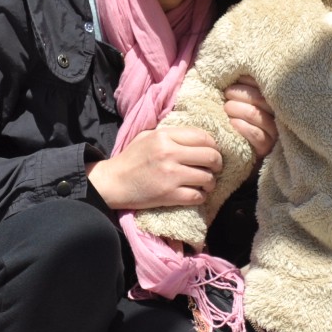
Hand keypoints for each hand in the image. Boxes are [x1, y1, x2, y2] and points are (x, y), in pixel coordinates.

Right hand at [87, 125, 221, 210]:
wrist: (113, 183)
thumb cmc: (131, 158)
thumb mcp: (148, 136)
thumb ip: (171, 134)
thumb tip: (198, 137)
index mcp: (165, 136)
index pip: (203, 136)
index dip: (213, 145)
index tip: (213, 151)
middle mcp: (170, 153)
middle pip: (210, 156)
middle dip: (217, 163)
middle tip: (214, 168)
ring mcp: (170, 175)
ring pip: (207, 177)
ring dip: (211, 182)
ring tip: (206, 183)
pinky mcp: (169, 195)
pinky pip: (197, 196)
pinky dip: (202, 196)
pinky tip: (197, 194)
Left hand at [223, 77, 277, 157]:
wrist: (233, 148)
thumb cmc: (236, 116)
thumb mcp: (241, 97)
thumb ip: (242, 84)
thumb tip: (234, 63)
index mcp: (273, 99)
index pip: (264, 84)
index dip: (248, 80)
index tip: (235, 79)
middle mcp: (278, 115)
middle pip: (259, 98)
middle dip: (240, 93)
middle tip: (227, 93)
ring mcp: (274, 132)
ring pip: (254, 113)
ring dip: (236, 108)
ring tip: (226, 107)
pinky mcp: (266, 147)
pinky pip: (255, 134)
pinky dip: (240, 125)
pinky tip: (231, 122)